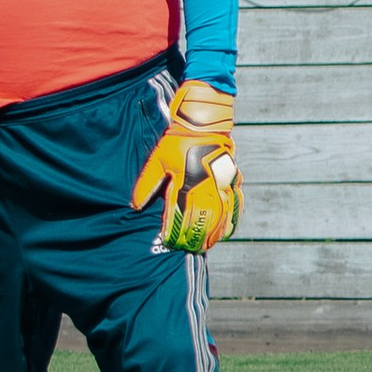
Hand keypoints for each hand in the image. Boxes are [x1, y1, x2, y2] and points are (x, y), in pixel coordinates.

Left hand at [131, 80, 243, 254]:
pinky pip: (235, 203)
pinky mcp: (232, 179)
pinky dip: (232, 218)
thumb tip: (136, 206)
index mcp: (186, 183)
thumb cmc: (178, 140)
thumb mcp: (158, 160)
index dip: (175, 231)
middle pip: (202, 219)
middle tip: (189, 249)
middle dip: (195, 237)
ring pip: (220, 215)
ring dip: (214, 232)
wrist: (204, 122)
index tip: (170, 243)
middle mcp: (205, 186)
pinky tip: (229, 229)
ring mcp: (221, 183)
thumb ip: (148, 184)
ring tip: (208, 245)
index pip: (180, 214)